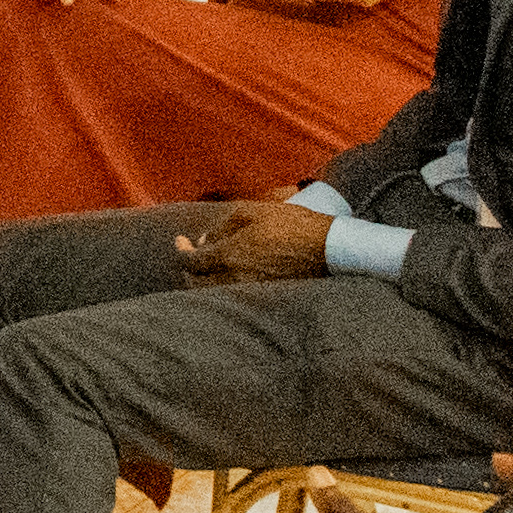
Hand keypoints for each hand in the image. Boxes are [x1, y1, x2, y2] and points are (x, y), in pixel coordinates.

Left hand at [175, 201, 340, 287]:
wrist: (331, 250)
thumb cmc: (294, 225)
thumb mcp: (256, 211)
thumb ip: (224, 225)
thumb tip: (203, 240)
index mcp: (230, 255)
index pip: (191, 261)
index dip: (181, 250)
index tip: (180, 241)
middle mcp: (236, 279)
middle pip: (196, 282)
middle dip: (188, 268)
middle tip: (189, 255)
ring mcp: (250, 293)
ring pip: (213, 294)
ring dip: (202, 282)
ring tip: (204, 270)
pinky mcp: (264, 301)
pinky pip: (233, 299)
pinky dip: (222, 290)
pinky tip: (226, 279)